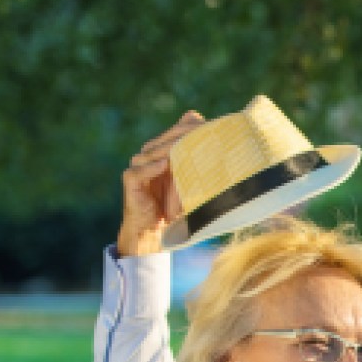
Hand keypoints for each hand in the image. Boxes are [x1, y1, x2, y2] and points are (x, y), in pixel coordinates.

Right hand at [116, 111, 205, 255]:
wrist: (155, 232)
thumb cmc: (176, 210)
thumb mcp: (194, 189)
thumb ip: (204, 174)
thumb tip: (232, 163)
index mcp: (165, 154)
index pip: (176, 131)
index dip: (190, 128)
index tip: (210, 128)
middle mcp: (151, 156)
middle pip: (164, 139)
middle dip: (181, 136)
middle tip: (198, 134)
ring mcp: (138, 166)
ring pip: (151, 151)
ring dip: (167, 149)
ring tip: (184, 147)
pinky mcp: (130, 180)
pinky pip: (138, 170)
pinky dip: (151, 167)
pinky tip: (165, 164)